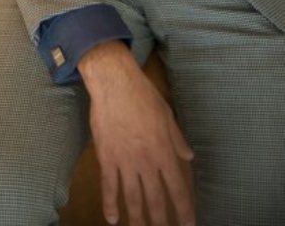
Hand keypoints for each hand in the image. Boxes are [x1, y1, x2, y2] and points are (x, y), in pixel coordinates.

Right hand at [79, 41, 194, 225]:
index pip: (178, 188)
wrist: (114, 83)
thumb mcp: (167, 115)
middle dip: (161, 219)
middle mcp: (146, 162)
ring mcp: (125, 161)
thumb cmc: (143, 95)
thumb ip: (177, 139)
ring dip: (137, 218)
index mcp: (164, 151)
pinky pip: (109, 185)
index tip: (188, 224)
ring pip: (133, 197)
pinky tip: (113, 219)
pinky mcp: (106, 157)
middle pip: (156, 198)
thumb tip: (189, 156)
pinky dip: (110, 203)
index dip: (184, 208)